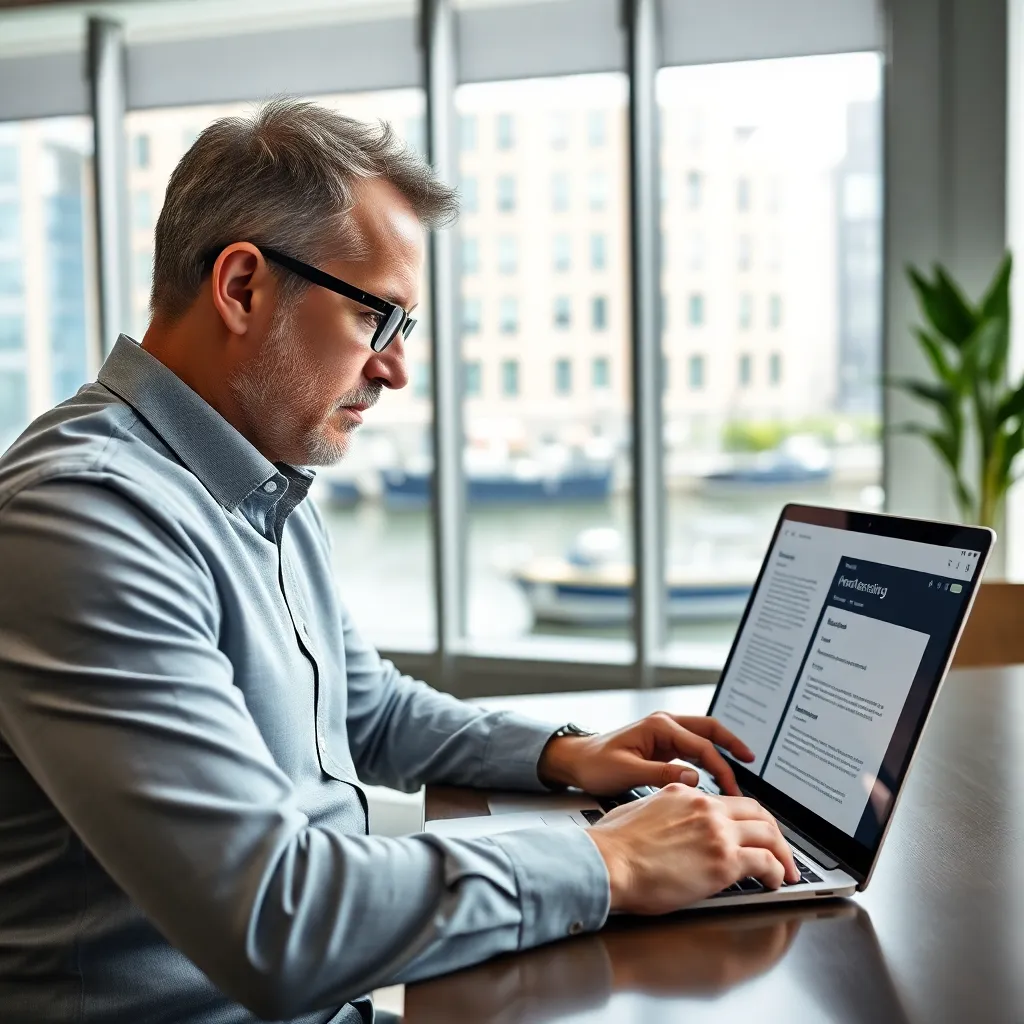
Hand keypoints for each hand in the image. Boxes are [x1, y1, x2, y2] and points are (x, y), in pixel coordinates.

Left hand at [537, 712, 753, 795]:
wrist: (576, 761)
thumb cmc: (596, 764)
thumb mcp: (627, 771)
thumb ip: (661, 775)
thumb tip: (693, 780)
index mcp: (659, 727)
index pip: (701, 746)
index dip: (720, 768)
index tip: (732, 789)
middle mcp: (664, 725)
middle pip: (708, 730)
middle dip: (731, 743)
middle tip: (751, 760)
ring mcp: (664, 734)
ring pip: (702, 737)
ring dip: (721, 750)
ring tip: (741, 769)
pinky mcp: (662, 746)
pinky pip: (693, 748)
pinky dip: (708, 758)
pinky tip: (717, 773)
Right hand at [586, 783, 799, 913]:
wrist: (608, 862)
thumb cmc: (613, 845)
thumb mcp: (638, 810)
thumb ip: (662, 810)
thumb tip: (665, 823)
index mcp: (684, 793)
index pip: (728, 801)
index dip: (748, 817)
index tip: (752, 830)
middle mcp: (706, 807)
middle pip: (757, 812)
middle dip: (774, 831)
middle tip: (780, 849)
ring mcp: (717, 833)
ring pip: (769, 835)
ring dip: (783, 854)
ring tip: (786, 870)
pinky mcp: (724, 861)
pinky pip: (766, 863)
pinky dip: (777, 873)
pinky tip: (776, 881)